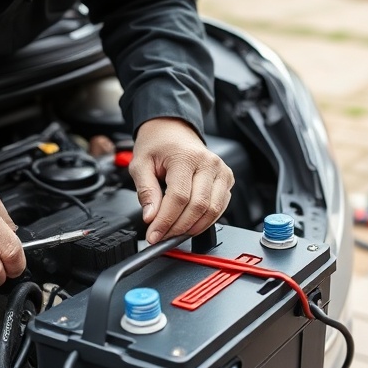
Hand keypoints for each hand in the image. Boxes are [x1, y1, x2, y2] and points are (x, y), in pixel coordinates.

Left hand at [129, 118, 233, 243]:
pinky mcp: (227, 179)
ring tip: (174, 233)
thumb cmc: (158, 144)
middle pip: (198, 206)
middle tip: (162, 237)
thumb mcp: (141, 164)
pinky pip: (220, 208)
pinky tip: (189, 224)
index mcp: (186, 157)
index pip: (179, 197)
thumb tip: (151, 217)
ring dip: (193, 227)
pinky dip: (205, 221)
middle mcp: (209, 163)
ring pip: (213, 211)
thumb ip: (145, 191)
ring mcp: (221, 171)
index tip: (154, 235)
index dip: (166, 221)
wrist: (173, 130)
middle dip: (179, 228)